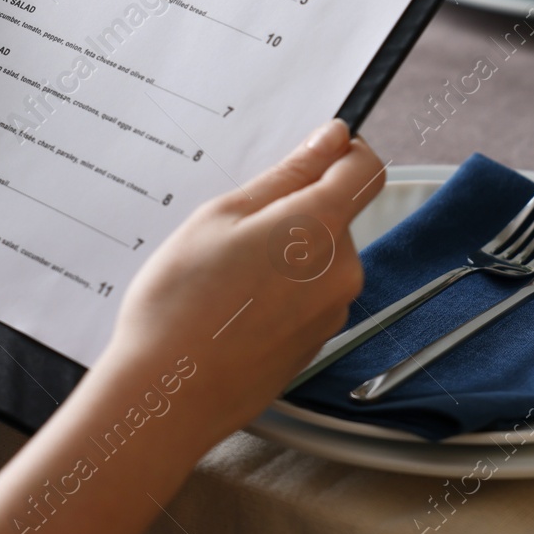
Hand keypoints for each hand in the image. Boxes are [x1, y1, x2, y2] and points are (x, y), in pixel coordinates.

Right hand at [0, 122, 383, 533]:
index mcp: (321, 228)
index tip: (310, 152)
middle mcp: (341, 271)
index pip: (365, 169)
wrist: (168, 395)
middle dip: (297, 211)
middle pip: (337, 216)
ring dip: (286, 254)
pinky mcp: (317, 343)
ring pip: (320, 258)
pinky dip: (281, 290)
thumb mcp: (223, 216)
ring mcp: (333, 312)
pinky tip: (233, 306)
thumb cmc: (182, 303)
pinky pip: (309, 296)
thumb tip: (333, 139)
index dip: (342, 152)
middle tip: (235, 228)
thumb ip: (288, 174)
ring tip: (226, 274)